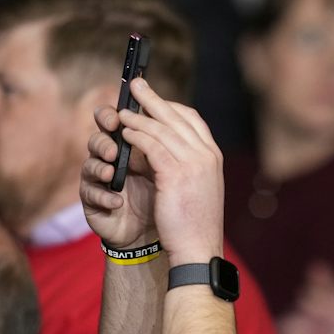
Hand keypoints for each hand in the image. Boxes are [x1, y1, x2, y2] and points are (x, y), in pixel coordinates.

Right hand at [80, 103, 160, 249]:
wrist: (155, 230)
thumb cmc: (161, 192)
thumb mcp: (166, 164)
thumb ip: (163, 142)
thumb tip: (170, 111)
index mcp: (125, 143)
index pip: (111, 122)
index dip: (110, 116)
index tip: (121, 115)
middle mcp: (108, 158)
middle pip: (96, 140)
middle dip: (102, 142)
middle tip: (113, 149)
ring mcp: (98, 180)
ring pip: (89, 166)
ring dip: (99, 168)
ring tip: (110, 174)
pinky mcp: (93, 202)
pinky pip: (91, 195)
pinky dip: (104, 197)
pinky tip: (117, 201)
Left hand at [83, 79, 225, 263]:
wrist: (197, 248)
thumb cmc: (194, 223)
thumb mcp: (197, 187)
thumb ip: (187, 165)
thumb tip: (166, 148)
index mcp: (213, 157)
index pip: (192, 120)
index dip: (170, 106)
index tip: (152, 100)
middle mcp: (206, 155)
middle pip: (177, 116)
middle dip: (153, 98)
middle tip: (135, 84)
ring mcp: (193, 163)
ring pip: (161, 128)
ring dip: (138, 117)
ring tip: (121, 112)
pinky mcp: (175, 174)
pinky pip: (151, 145)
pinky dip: (136, 135)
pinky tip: (123, 132)